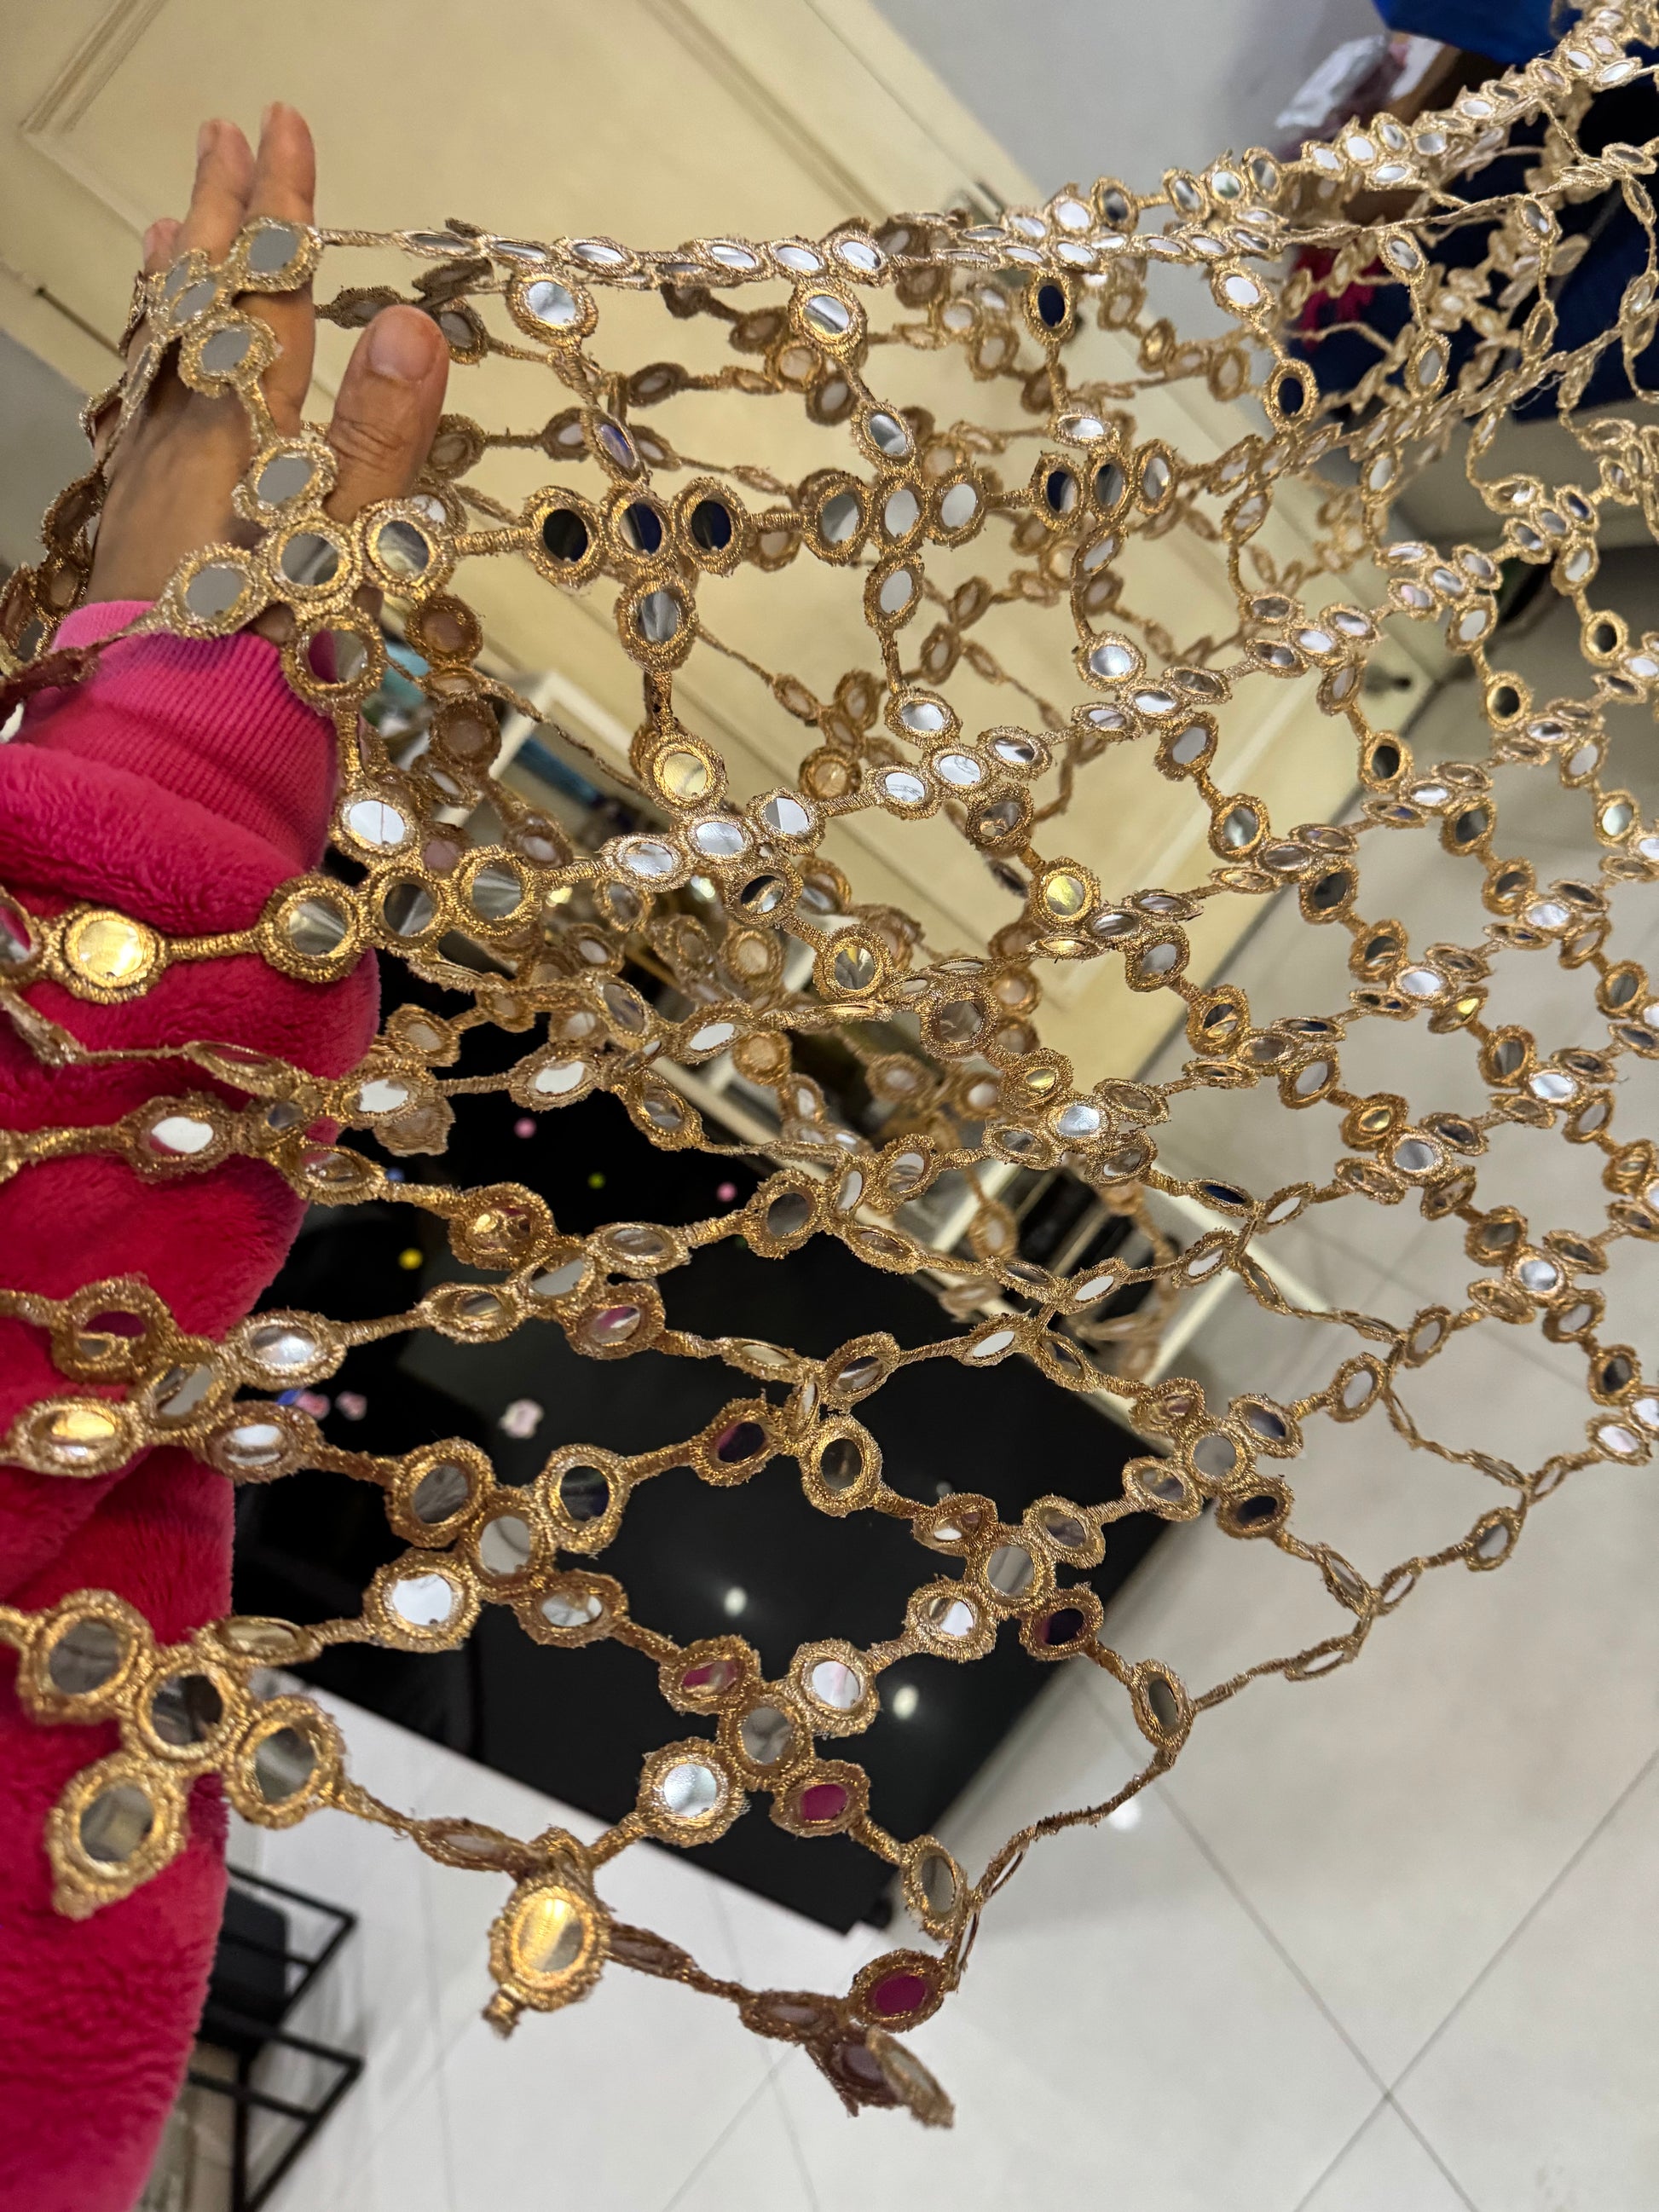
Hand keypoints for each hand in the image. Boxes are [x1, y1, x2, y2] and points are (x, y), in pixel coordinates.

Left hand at [88, 104, 449, 605]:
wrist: (173, 737)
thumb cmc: (261, 650)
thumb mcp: (340, 541)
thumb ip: (376, 435)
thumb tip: (411, 323)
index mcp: (241, 430)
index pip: (264, 295)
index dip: (277, 213)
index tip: (281, 128)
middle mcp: (185, 436)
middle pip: (198, 304)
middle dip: (215, 219)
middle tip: (221, 138)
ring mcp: (152, 477)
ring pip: (159, 352)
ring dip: (170, 282)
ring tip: (164, 227)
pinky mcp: (140, 525)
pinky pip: (142, 406)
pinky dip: (150, 362)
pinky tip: (154, 374)